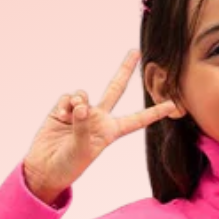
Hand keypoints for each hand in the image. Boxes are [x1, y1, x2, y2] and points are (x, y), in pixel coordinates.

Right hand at [23, 49, 177, 197]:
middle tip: (136, 51)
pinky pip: (68, 97)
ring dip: (78, 100)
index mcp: (110, 132)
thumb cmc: (68, 165)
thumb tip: (81, 105)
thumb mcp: (81, 150)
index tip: (173, 105)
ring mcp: (82, 112)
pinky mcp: (64, 109)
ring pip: (84, 94)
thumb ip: (83, 126)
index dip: (154, 113)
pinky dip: (64, 105)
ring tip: (72, 116)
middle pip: (115, 89)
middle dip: (124, 70)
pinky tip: (60, 117)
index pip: (137, 120)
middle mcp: (99, 119)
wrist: (45, 166)